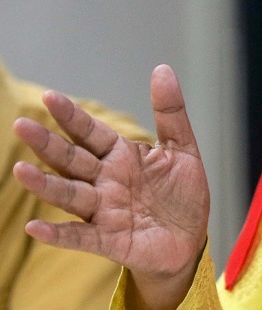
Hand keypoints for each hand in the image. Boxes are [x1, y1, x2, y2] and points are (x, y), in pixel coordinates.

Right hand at [12, 64, 208, 309]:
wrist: (191, 238)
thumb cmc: (181, 193)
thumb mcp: (183, 148)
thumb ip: (171, 112)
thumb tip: (162, 69)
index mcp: (120, 156)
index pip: (90, 133)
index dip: (72, 117)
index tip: (50, 97)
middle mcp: (105, 181)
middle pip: (72, 160)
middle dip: (48, 144)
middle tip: (22, 125)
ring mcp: (104, 211)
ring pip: (70, 195)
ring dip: (45, 185)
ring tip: (22, 171)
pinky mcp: (109, 240)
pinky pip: (80, 237)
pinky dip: (58, 234)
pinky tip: (35, 228)